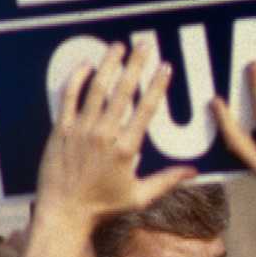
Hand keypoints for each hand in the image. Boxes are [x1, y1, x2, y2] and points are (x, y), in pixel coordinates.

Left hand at [36, 42, 193, 226]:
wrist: (64, 212)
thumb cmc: (104, 206)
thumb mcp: (140, 196)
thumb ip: (167, 180)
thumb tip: (194, 171)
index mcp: (126, 149)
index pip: (146, 109)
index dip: (156, 85)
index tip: (164, 67)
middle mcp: (104, 135)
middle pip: (122, 91)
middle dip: (135, 65)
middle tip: (144, 43)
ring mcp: (80, 130)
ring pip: (96, 89)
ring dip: (108, 65)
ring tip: (118, 46)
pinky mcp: (61, 130)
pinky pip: (69, 98)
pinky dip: (77, 79)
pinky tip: (86, 65)